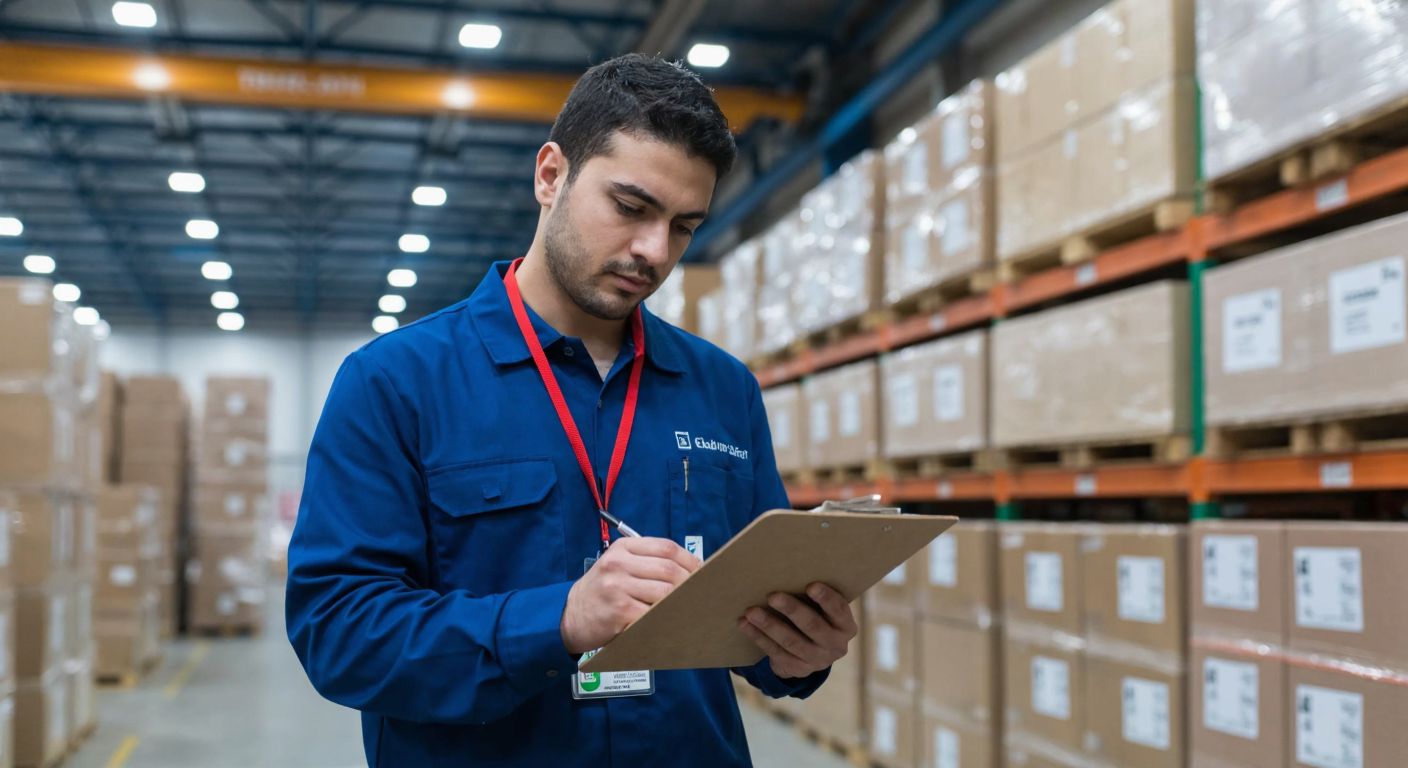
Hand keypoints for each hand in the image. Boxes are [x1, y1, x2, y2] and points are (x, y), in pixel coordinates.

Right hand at [560, 537, 700, 654]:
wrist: (572, 616)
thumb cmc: (602, 590)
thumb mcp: (618, 565)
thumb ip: (646, 562)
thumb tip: (690, 570)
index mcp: (622, 548)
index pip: (666, 547)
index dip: (689, 559)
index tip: (701, 571)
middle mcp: (618, 564)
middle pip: (668, 569)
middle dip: (689, 583)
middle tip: (699, 593)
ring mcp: (617, 587)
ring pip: (664, 592)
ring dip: (680, 602)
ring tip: (687, 607)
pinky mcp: (619, 611)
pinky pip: (653, 614)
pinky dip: (665, 618)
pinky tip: (669, 620)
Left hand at [737, 583, 855, 679]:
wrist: (812, 653)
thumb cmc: (816, 617)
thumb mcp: (824, 610)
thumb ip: (815, 596)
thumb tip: (788, 570)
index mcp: (846, 626)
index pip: (839, 610)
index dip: (826, 598)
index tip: (811, 585)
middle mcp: (836, 646)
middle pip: (812, 626)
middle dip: (792, 610)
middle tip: (772, 596)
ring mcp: (817, 660)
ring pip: (790, 641)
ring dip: (769, 625)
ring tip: (751, 611)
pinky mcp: (797, 669)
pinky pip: (775, 652)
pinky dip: (758, 637)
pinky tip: (745, 624)